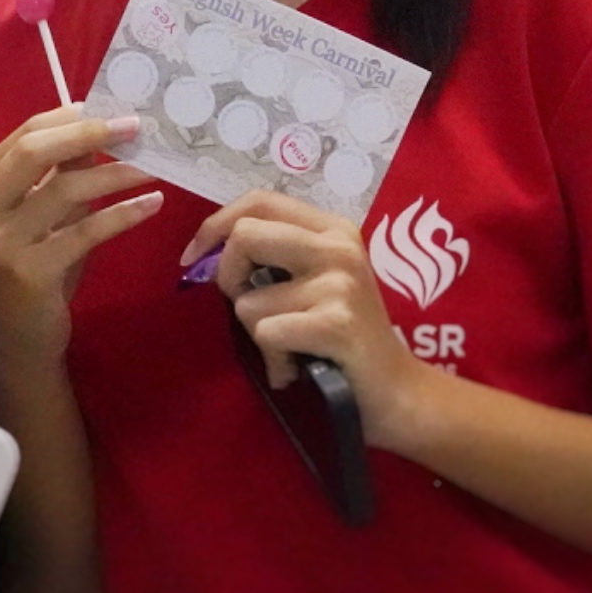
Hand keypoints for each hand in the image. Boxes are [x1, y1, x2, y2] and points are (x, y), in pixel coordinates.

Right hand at [0, 106, 162, 368]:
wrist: (24, 335)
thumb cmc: (38, 263)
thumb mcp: (48, 210)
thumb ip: (63, 170)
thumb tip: (101, 124)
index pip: (25, 134)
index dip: (70, 118)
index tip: (114, 110)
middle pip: (35, 153)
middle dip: (89, 133)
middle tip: (135, 126)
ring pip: (64, 189)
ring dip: (115, 174)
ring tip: (152, 167)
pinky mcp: (28, 272)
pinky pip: (84, 232)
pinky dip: (122, 214)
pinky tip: (152, 204)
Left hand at [185, 191, 422, 447]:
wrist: (398, 392)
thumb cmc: (345, 339)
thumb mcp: (316, 281)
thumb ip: (273, 257)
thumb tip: (205, 253)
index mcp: (331, 228)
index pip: (259, 200)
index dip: (216, 225)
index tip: (193, 258)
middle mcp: (337, 245)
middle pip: (245, 235)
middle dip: (229, 278)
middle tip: (248, 310)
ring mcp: (340, 282)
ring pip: (249, 300)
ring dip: (257, 336)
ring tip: (290, 350)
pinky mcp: (337, 323)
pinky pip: (267, 334)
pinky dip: (273, 361)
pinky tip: (297, 369)